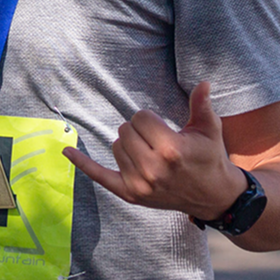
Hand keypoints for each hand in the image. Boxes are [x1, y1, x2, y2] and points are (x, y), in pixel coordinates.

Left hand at [65, 82, 247, 219]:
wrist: (212, 196)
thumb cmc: (210, 157)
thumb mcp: (209, 130)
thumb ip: (202, 105)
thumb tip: (203, 82)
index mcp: (171, 149)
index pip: (141, 117)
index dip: (151, 119)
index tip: (163, 128)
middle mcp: (152, 168)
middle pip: (125, 130)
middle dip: (138, 130)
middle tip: (156, 140)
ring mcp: (139, 184)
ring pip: (116, 147)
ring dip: (128, 145)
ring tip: (150, 153)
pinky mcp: (130, 194)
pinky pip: (99, 175)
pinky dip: (82, 163)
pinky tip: (66, 151)